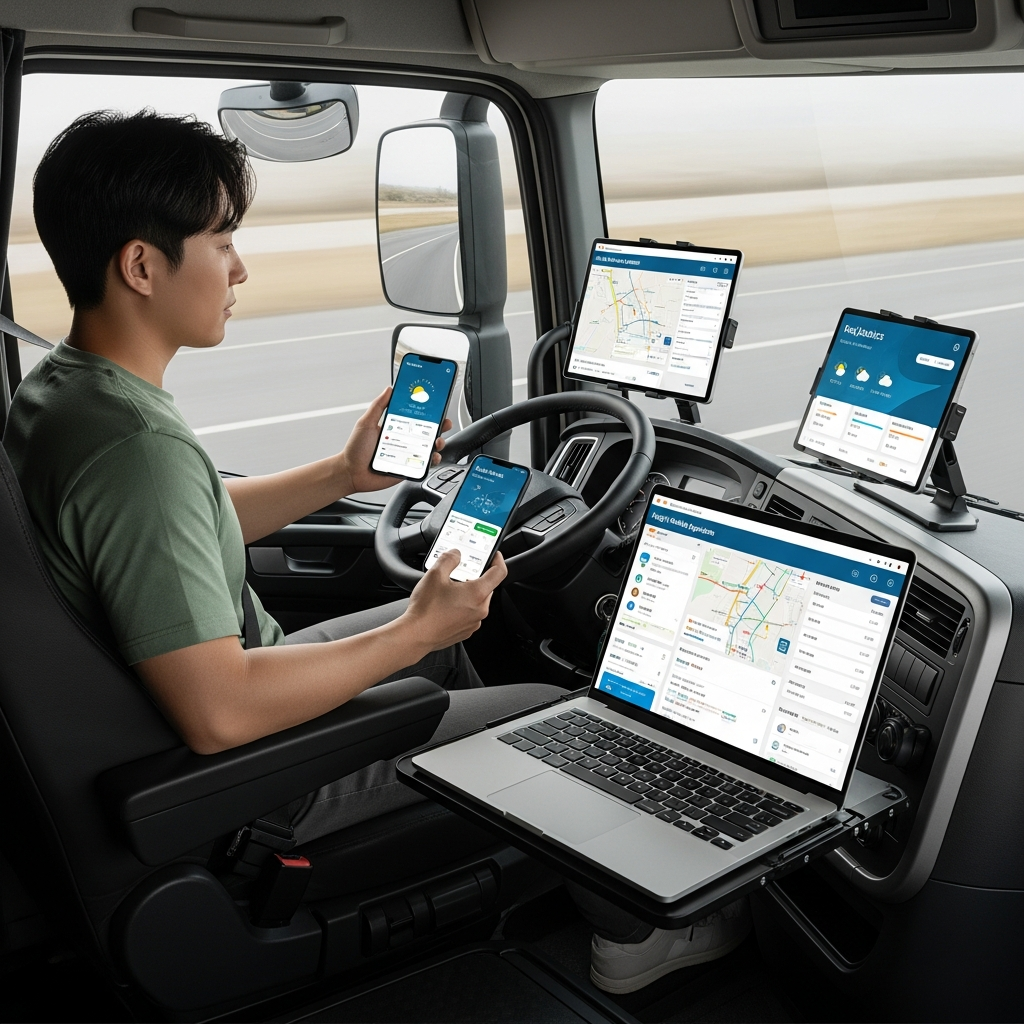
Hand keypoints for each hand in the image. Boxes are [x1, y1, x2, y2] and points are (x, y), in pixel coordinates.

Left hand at [336, 388, 451, 494]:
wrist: (351, 473)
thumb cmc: (356, 449)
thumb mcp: (366, 423)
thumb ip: (378, 406)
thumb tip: (389, 389)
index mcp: (396, 427)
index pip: (416, 417)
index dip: (428, 412)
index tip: (437, 406)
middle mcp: (404, 440)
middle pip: (428, 432)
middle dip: (440, 426)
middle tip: (444, 423)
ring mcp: (407, 455)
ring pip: (430, 448)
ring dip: (439, 443)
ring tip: (437, 441)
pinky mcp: (408, 468)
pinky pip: (425, 465)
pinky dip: (433, 461)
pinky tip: (432, 457)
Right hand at [401, 550, 507, 652]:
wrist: (416, 635)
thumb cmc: (426, 609)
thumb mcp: (435, 574)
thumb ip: (449, 559)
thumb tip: (455, 554)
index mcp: (477, 593)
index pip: (499, 572)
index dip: (497, 559)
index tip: (494, 555)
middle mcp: (480, 609)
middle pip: (488, 587)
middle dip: (477, 577)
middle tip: (462, 572)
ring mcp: (474, 622)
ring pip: (478, 601)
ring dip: (469, 592)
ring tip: (450, 589)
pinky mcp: (466, 631)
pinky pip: (470, 614)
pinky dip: (463, 606)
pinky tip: (447, 604)